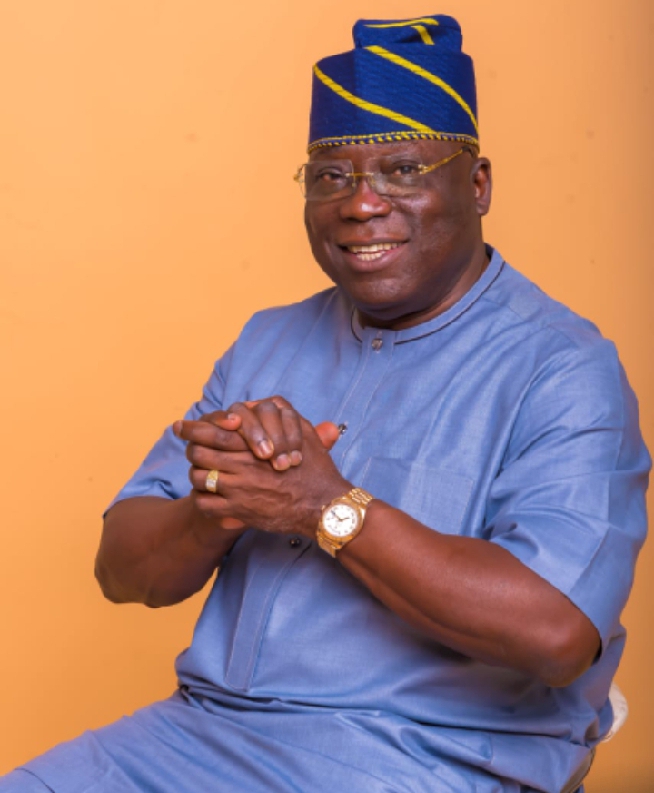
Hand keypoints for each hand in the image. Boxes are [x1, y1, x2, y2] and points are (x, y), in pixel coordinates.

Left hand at [174, 400, 347, 537]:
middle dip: (192, 451)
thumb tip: (270, 404)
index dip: (191, 428)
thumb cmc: (316, 470)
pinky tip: (209, 498)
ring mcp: (238, 489)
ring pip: (198, 479)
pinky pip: (205, 505)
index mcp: (253, 444)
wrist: (323, 506)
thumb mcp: (305, 435)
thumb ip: (286, 417)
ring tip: (203, 476)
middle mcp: (241, 464)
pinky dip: (202, 501)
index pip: (210, 431)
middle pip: (198, 453)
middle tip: (192, 452)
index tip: (179, 426)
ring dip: (197, 476)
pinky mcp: (239, 511)